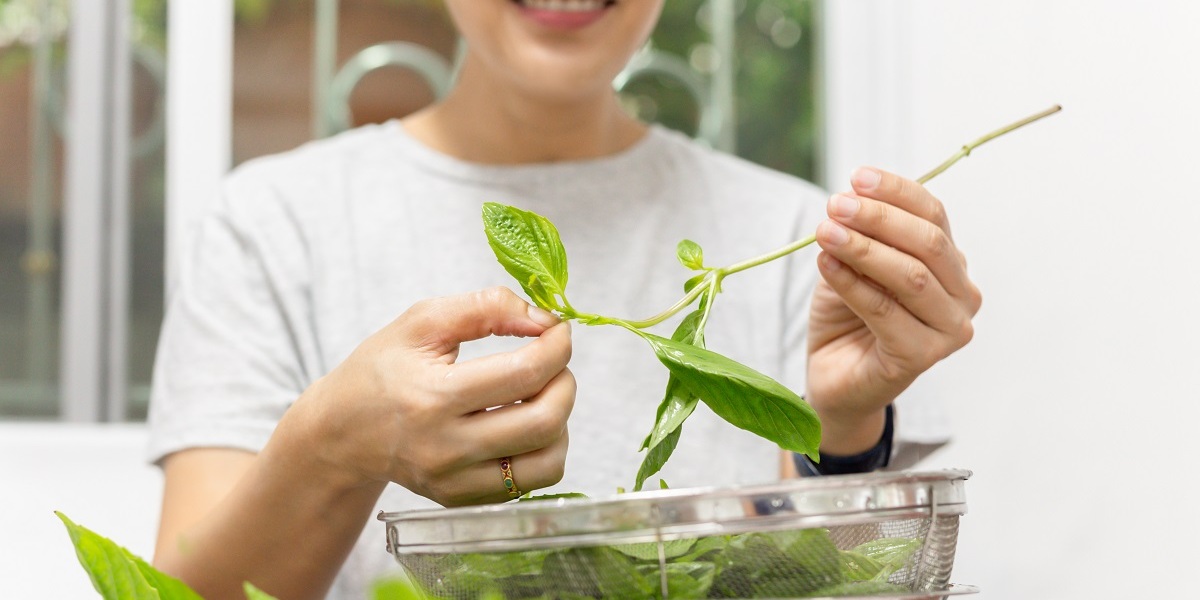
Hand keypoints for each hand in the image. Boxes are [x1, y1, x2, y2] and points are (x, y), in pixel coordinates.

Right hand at [280, 287, 574, 505]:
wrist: (341, 432)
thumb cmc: (382, 369)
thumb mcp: (422, 321)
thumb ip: (485, 307)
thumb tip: (543, 318)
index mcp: (434, 396)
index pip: (525, 372)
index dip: (558, 346)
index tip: (558, 331)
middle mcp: (446, 447)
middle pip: (545, 421)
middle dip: (565, 382)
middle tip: (555, 363)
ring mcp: (456, 482)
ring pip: (548, 461)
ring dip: (562, 421)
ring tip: (542, 395)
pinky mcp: (464, 500)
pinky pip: (532, 483)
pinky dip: (544, 450)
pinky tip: (524, 424)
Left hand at [806, 167, 981, 453]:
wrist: (834, 378)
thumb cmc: (848, 315)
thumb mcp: (853, 263)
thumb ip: (862, 235)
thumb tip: (852, 199)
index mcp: (952, 264)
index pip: (934, 216)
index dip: (897, 192)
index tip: (856, 177)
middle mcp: (963, 296)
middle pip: (928, 243)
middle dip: (879, 218)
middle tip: (835, 204)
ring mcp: (949, 331)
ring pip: (910, 277)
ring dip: (863, 249)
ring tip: (824, 231)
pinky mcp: (922, 358)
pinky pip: (885, 311)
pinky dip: (852, 284)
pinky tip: (826, 264)